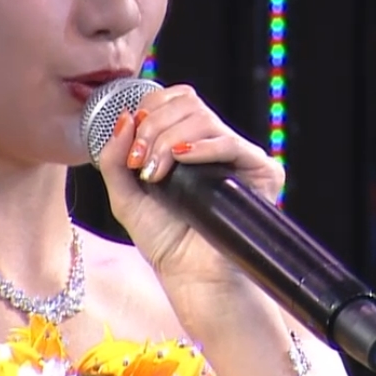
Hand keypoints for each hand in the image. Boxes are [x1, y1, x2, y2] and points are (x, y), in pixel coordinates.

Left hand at [95, 84, 284, 282]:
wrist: (191, 276)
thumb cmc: (165, 240)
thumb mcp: (126, 197)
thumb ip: (115, 159)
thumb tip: (125, 119)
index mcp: (188, 142)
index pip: (174, 99)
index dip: (149, 110)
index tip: (132, 147)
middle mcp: (215, 143)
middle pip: (187, 103)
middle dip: (154, 128)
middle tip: (140, 163)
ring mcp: (238, 155)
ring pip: (203, 118)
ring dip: (169, 140)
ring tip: (156, 174)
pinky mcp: (260, 170)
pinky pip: (231, 142)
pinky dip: (201, 146)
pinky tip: (181, 159)